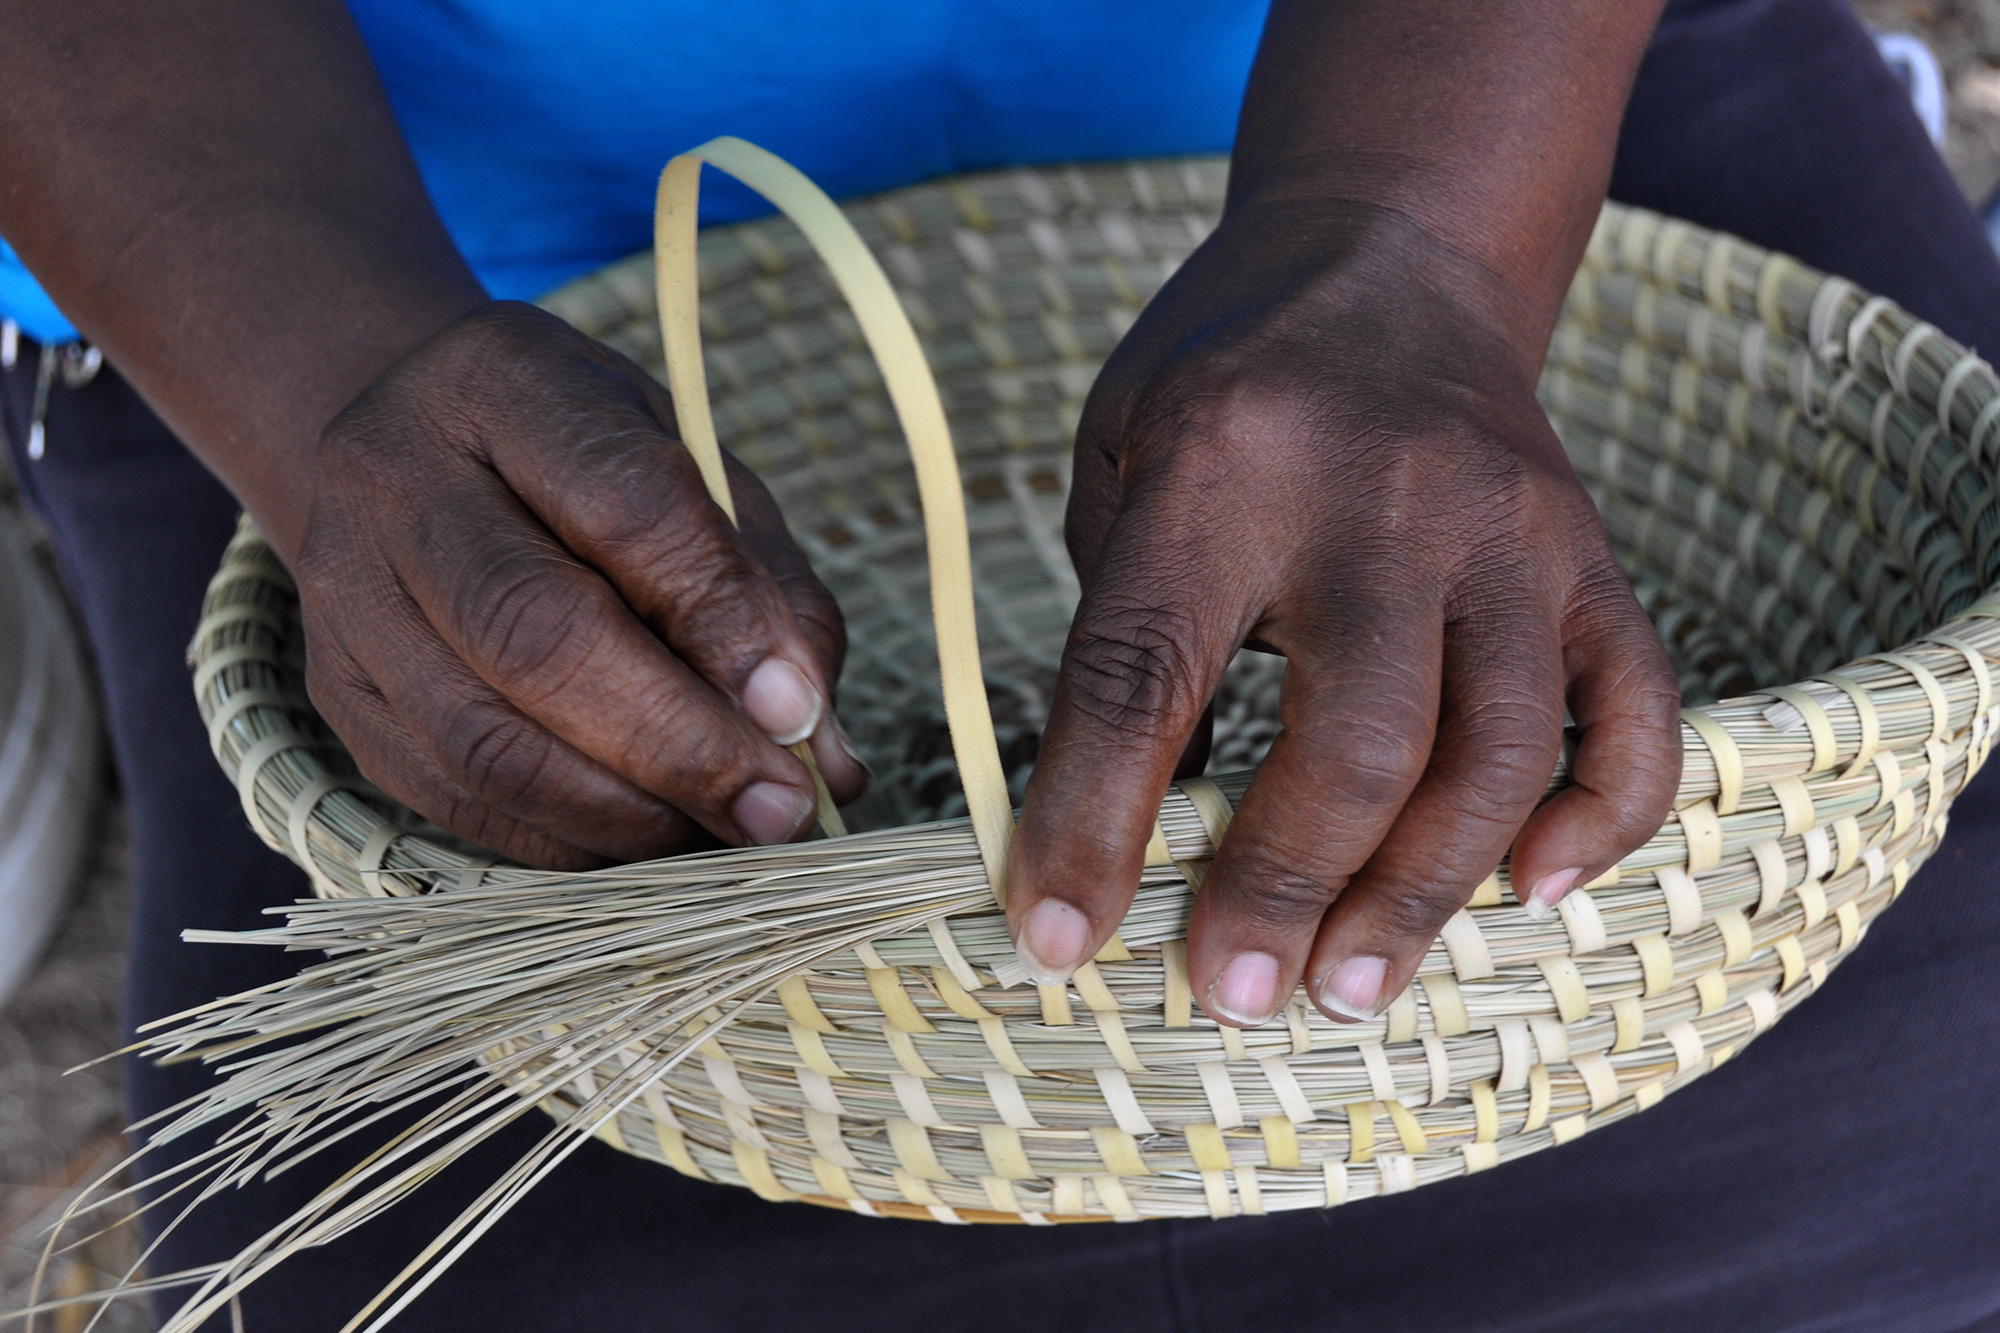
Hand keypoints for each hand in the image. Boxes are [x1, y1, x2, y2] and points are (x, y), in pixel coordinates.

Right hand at [293, 301, 867, 869]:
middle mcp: (395, 479)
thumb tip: (825, 750)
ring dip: (627, 813)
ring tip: (728, 834)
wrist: (415, 452)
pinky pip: (459, 798)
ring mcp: (347, 595)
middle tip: (780, 809)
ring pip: (486, 742)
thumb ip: (770, 593)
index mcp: (503, 383)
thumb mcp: (696, 471)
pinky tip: (650, 838)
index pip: (624, 505)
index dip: (721, 620)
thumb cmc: (590, 464)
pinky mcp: (339, 696)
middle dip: (677, 745)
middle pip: (535, 636)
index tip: (801, 713)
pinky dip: (571, 840)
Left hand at [1006, 199, 1680, 1024]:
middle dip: (1287, 889)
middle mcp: (1379, 497)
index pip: (1143, 672)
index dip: (1091, 821)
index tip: (1055, 938)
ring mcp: (1509, 529)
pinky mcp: (1592, 557)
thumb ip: (1123, 632)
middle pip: (1358, 738)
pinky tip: (1534, 887)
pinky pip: (1632, 712)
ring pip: (1496, 751)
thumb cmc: (1224, 386)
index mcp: (1222, 466)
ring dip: (1423, 894)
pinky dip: (1600, 817)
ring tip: (1349, 988)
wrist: (1392, 256)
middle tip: (1235, 992)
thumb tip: (1121, 843)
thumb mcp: (1121, 462)